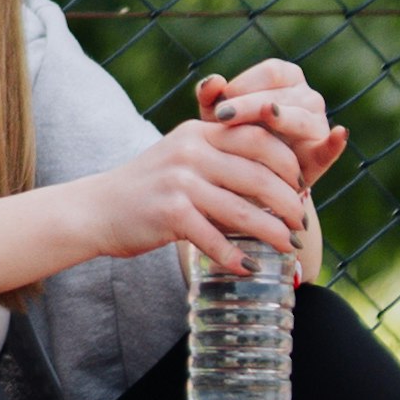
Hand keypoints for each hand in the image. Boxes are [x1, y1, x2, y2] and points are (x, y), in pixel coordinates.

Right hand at [57, 113, 312, 275]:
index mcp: (198, 132)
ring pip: (241, 209)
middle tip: (302, 223)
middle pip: (257, 173)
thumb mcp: (183, 158)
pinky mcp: (169, 213)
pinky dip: (235, 256)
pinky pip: (213, 238)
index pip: (258, 138)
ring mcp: (179, 182)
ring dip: (271, 232)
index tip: (303, 186)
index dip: (288, 163)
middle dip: (288, 201)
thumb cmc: (149, 187)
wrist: (97, 208)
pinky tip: (249, 267)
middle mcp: (190, 151)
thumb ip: (220, 158)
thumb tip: (276, 180)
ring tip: (290, 246)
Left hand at [189, 51, 349, 188]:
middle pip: (283, 94)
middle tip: (222, 117)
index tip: (219, 105)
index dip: (245, 85)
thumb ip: (210, 97)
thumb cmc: (232, 135)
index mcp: (286, 78)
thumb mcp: (216, 116)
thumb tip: (213, 81)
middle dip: (251, 104)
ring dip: (282, 118)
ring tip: (267, 116)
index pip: (271, 73)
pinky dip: (335, 142)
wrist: (247, 179)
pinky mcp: (321, 154)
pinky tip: (340, 133)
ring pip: (301, 117)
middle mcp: (307, 97)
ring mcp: (318, 125)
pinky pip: (330, 148)